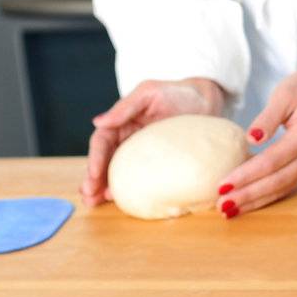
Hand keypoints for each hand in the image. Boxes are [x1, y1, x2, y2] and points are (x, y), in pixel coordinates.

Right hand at [80, 77, 224, 205]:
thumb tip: (97, 121)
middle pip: (105, 161)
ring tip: (94, 202)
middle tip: (89, 196)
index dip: (95, 158)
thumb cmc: (179, 93)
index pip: (102, 141)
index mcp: (122, 122)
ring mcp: (141, 154)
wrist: (208, 103)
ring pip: (117, 172)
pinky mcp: (156, 166)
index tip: (93, 175)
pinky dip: (127, 190)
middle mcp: (128, 140)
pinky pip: (139, 179)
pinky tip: (120, 202)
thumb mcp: (150, 93)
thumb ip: (125, 107)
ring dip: (104, 188)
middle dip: (94, 179)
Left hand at [217, 67, 296, 217]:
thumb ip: (267, 118)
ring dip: (256, 201)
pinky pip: (286, 184)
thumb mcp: (283, 95)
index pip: (271, 161)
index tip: (223, 186)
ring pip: (282, 188)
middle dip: (248, 195)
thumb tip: (251, 139)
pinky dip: (267, 195)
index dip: (246, 175)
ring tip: (231, 210)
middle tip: (223, 206)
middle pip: (277, 181)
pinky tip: (249, 201)